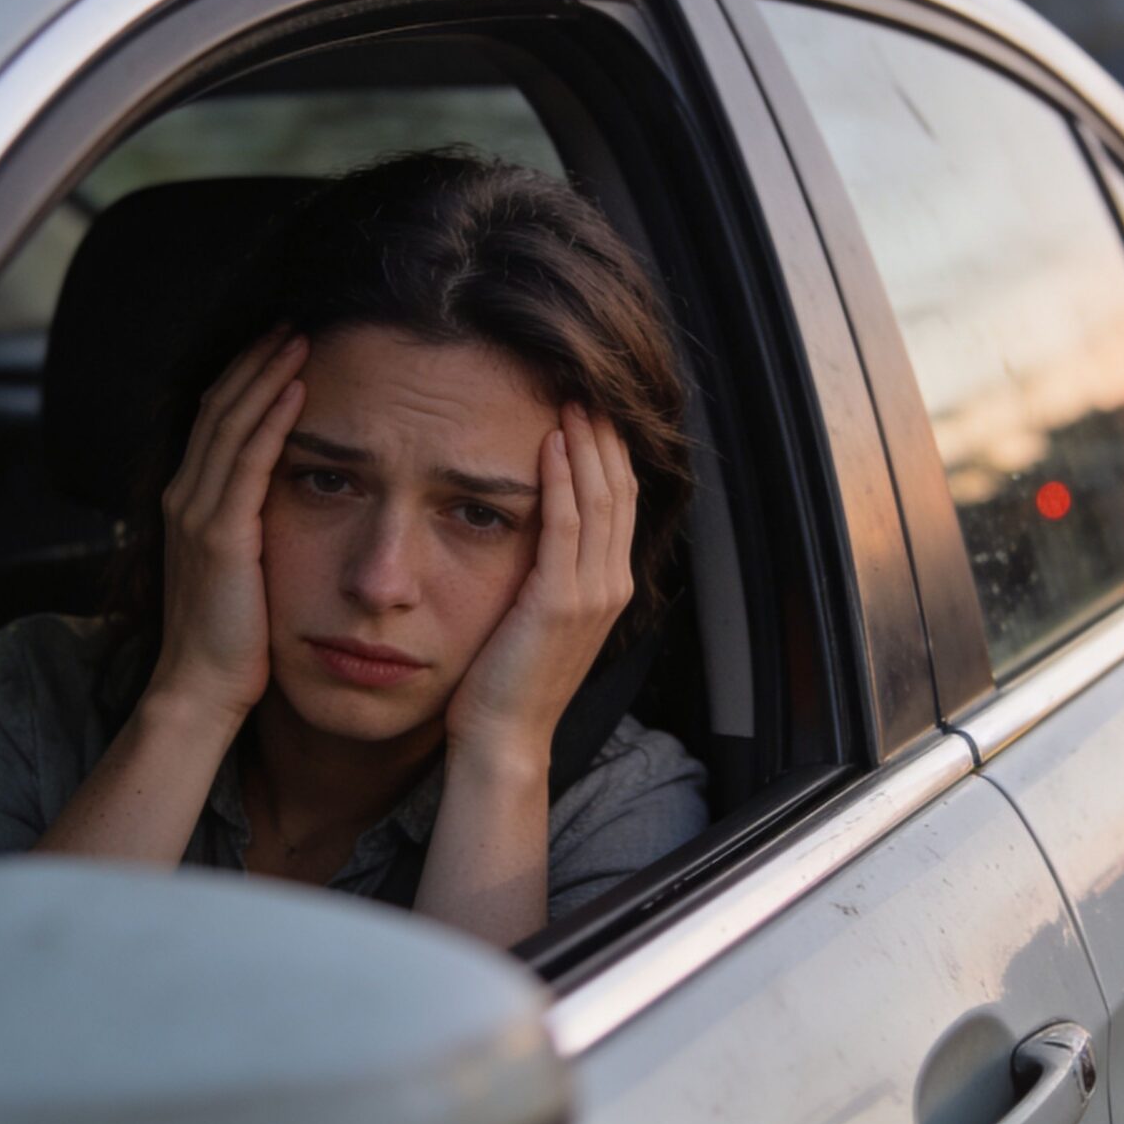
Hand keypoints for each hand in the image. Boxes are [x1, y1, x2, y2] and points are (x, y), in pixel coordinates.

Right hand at [147, 330, 307, 724]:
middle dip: (255, 360)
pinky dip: (271, 419)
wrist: (201, 692)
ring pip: (230, 422)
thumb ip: (252, 527)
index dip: (245, 377)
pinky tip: (297, 388)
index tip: (280, 343)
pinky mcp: (221, 535)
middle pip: (218, 406)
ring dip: (265, 374)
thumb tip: (290, 500)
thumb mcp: (242, 569)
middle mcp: (185, 498)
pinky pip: (248, 461)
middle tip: (292, 320)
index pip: (215, 420)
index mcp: (189, 503)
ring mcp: (198, 515)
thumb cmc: (232, 640)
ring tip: (299, 336)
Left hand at [446, 406, 637, 762]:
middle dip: (604, 434)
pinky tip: (548, 442)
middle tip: (583, 385)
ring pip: (600, 498)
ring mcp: (591, 593)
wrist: (502, 738)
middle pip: (620, 489)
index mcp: (610, 586)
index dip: (610, 450)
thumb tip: (535, 524)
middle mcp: (611, 585)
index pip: (621, 501)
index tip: (590, 408)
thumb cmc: (506, 679)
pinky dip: (561, 478)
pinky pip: (566, 524)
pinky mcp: (559, 601)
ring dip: (585, 443)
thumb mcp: (538, 615)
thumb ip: (549, 571)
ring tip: (569, 399)